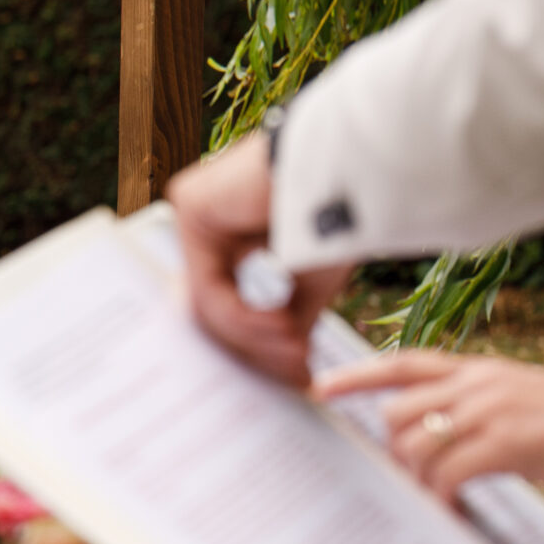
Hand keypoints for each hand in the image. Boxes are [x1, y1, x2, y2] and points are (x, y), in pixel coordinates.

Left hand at [167, 133, 352, 387]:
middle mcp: (205, 224)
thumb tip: (289, 372)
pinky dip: (244, 315)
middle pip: (215, 310)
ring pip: (211, 304)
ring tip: (297, 348)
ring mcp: (193, 213)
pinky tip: (281, 325)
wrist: (352, 168)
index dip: (260, 348)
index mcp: (228, 237)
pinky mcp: (190, 205)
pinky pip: (208, 285)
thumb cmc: (342, 214)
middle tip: (297, 371)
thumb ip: (288, 322)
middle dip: (258, 348)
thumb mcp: (309, 283)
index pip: (228, 307)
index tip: (297, 374)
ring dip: (256, 336)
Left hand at [316, 350, 543, 499]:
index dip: (360, 375)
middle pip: (397, 413)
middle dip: (394, 453)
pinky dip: (441, 499)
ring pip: (414, 443)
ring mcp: (493, 410)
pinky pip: (446, 474)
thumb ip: (483, 416)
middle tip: (414, 484)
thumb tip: (442, 447)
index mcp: (484, 371)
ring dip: (416, 479)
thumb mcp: (528, 408)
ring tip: (438, 502)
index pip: (407, 363)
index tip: (321, 388)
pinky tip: (454, 515)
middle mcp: (482, 383)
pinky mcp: (508, 443)